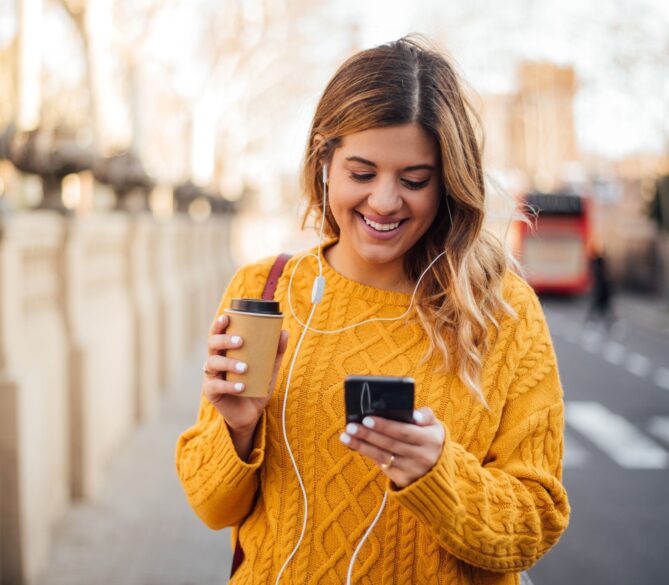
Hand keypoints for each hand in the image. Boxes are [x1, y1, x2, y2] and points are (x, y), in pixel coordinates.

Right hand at [202, 313, 288, 432]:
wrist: (250, 414)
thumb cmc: (256, 386)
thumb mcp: (268, 369)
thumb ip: (275, 352)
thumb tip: (285, 332)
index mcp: (226, 351)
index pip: (218, 333)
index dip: (219, 324)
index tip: (227, 317)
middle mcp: (215, 361)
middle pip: (212, 344)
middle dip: (224, 340)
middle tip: (240, 341)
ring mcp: (211, 376)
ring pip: (212, 363)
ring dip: (228, 363)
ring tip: (245, 367)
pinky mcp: (211, 393)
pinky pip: (216, 386)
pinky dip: (229, 385)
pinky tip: (241, 386)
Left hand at [339, 407, 444, 488]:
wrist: (436, 469)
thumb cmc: (429, 440)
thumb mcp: (434, 426)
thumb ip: (426, 416)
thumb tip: (413, 415)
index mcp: (431, 440)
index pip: (404, 432)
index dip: (385, 426)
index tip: (367, 418)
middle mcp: (422, 457)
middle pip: (390, 444)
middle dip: (368, 434)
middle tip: (351, 426)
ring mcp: (411, 470)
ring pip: (382, 456)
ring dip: (362, 445)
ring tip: (346, 435)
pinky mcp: (402, 479)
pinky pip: (381, 464)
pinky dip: (366, 453)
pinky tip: (354, 445)